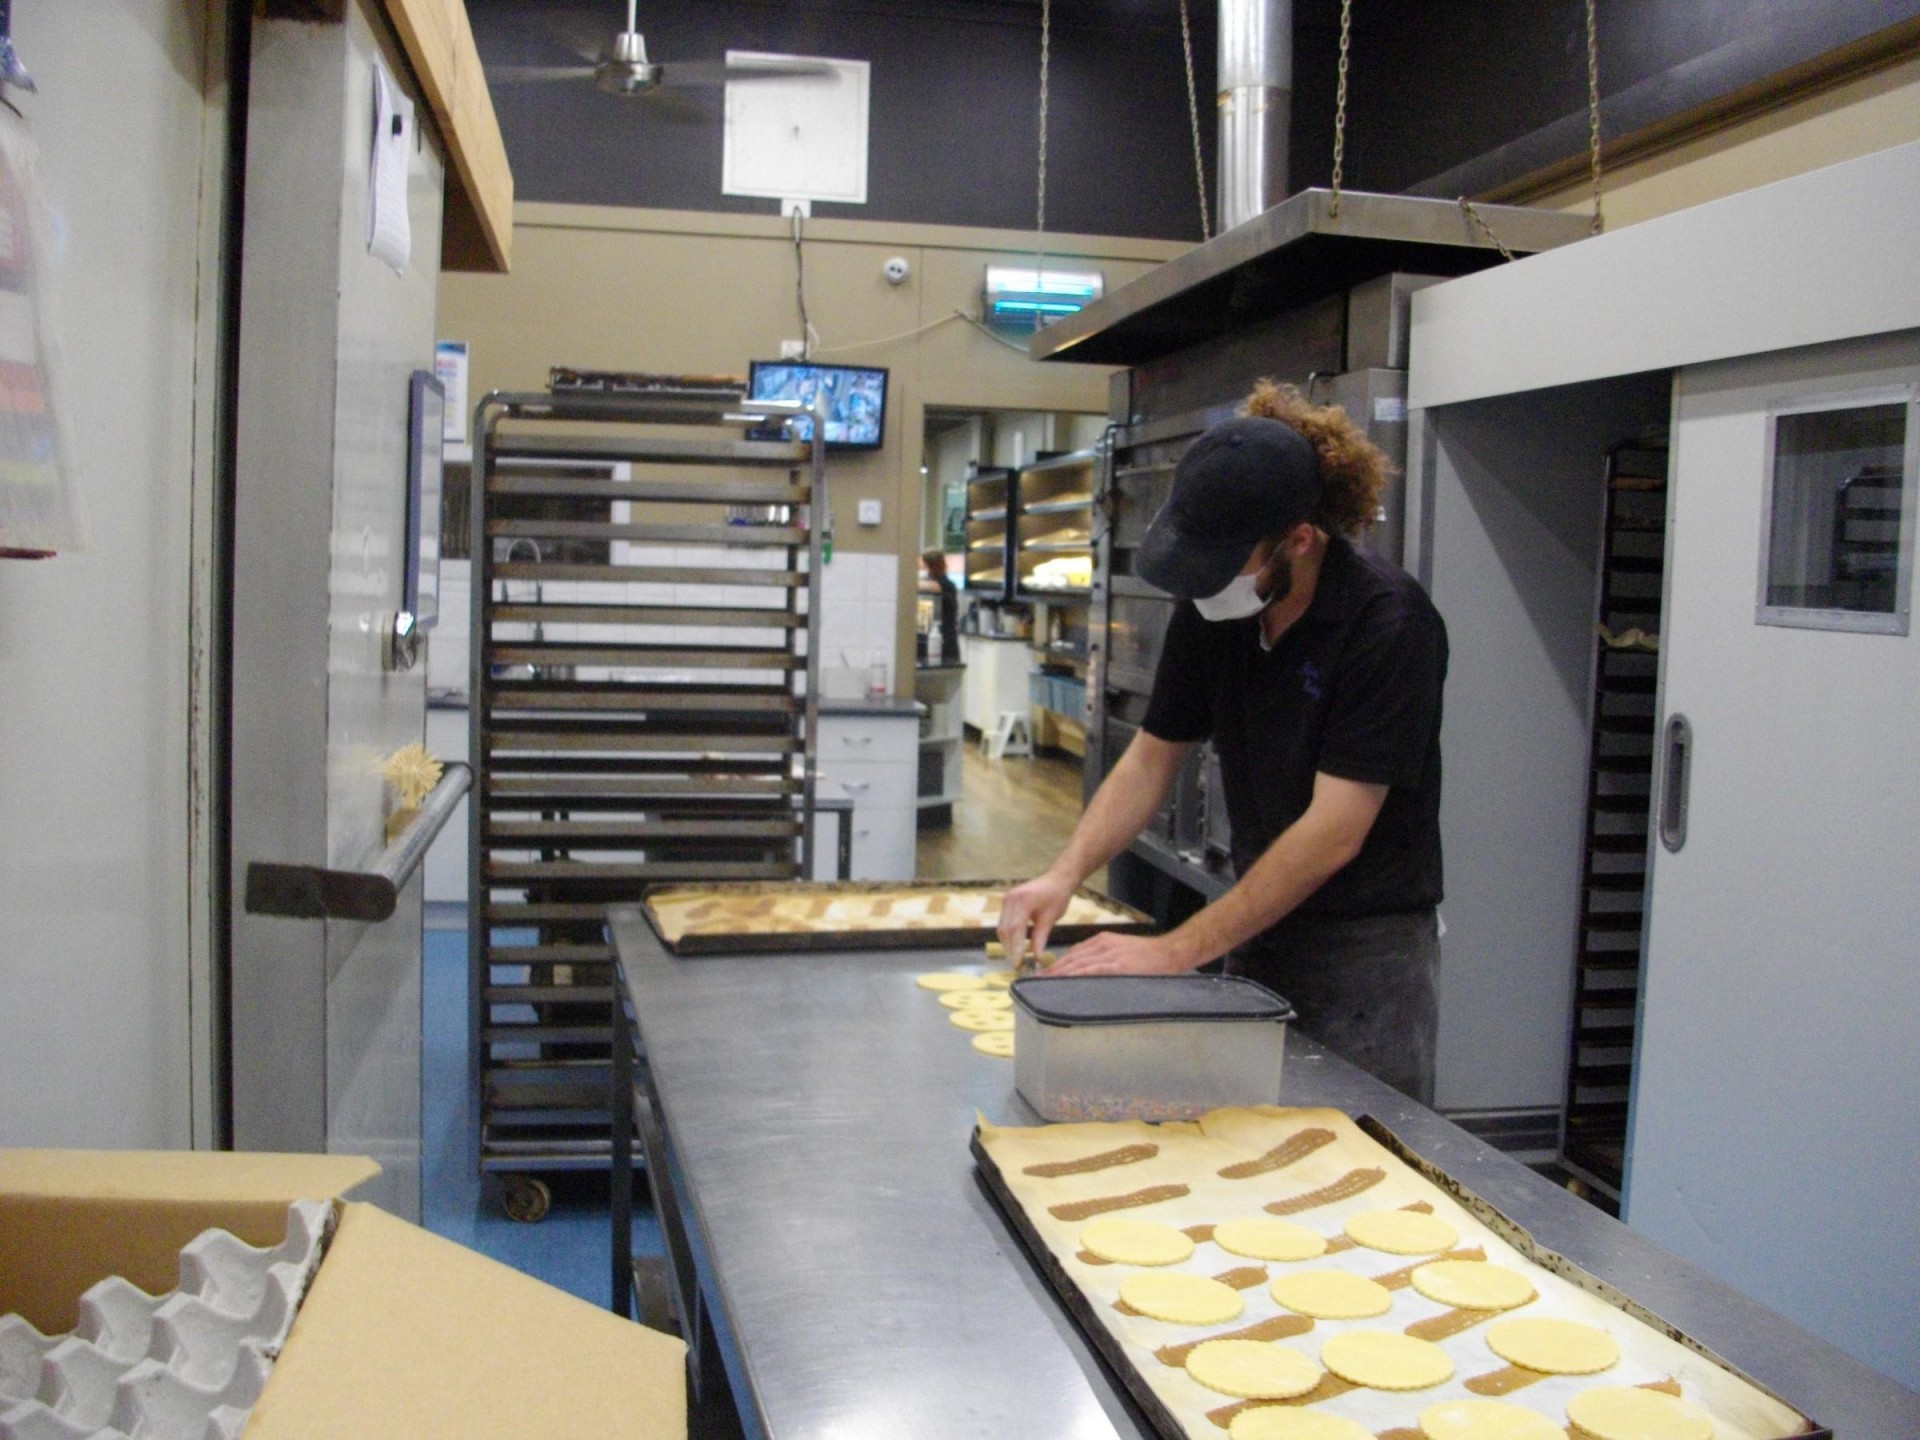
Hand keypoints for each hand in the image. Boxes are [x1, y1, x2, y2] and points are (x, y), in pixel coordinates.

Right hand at [998, 870, 1076, 960]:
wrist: (1057, 879)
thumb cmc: (1057, 896)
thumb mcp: (1050, 918)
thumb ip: (1040, 938)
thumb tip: (1036, 958)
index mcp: (1023, 901)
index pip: (1015, 929)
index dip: (1015, 948)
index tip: (1019, 963)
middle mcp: (1010, 899)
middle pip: (1005, 930)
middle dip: (1010, 948)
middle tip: (1018, 964)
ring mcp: (1006, 899)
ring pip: (1002, 927)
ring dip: (1007, 943)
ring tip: (1017, 957)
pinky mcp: (1006, 902)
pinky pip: (1003, 922)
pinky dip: (1008, 935)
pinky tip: (1016, 944)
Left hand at [1048, 930, 1199, 976]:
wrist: (1170, 952)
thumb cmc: (1149, 955)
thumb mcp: (1123, 949)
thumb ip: (1105, 956)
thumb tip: (1088, 970)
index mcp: (1104, 940)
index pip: (1075, 952)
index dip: (1060, 963)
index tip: (1046, 972)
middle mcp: (1103, 944)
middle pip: (1073, 957)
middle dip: (1055, 969)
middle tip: (1038, 979)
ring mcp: (1110, 954)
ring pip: (1079, 964)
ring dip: (1061, 974)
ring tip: (1046, 982)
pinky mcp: (1118, 965)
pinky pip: (1092, 970)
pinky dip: (1077, 975)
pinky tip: (1067, 981)